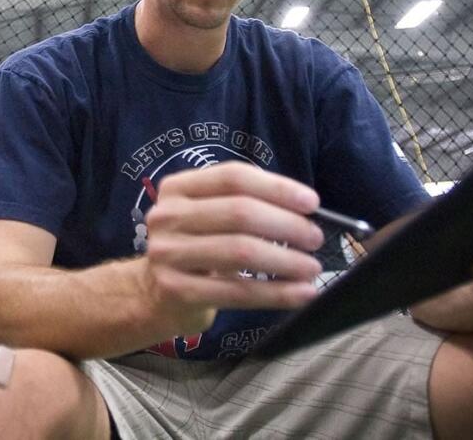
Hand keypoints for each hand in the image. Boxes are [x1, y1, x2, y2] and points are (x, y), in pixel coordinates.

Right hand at [141, 161, 325, 332]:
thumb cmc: (197, 247)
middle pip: (239, 212)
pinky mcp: (176, 290)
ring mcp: (168, 253)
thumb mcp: (209, 215)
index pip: (233, 177)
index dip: (277, 187)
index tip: (312, 203)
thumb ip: (245, 204)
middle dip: (287, 225)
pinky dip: (277, 293)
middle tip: (315, 238)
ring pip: (240, 252)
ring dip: (286, 260)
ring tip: (312, 267)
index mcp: (177, 187)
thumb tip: (305, 210)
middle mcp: (167, 215)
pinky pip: (237, 291)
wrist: (156, 294)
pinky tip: (302, 294)